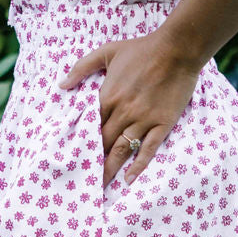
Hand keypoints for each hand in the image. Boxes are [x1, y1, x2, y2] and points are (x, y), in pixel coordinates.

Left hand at [58, 33, 203, 185]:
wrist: (176, 48)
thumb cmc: (141, 49)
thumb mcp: (107, 51)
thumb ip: (82, 67)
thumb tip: (61, 85)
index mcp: (108, 96)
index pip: (89, 126)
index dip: (80, 142)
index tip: (71, 158)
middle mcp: (123, 112)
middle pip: (102, 142)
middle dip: (92, 162)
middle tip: (82, 180)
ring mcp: (143, 119)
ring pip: (121, 150)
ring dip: (109, 169)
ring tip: (100, 188)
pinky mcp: (162, 124)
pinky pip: (148, 149)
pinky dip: (138, 166)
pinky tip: (129, 179)